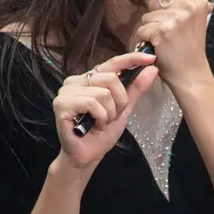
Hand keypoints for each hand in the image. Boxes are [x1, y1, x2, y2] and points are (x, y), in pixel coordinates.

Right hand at [52, 52, 156, 169]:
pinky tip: (93, 126)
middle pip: (111, 78)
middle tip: (111, 116)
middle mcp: (75, 81)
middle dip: (119, 101)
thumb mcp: (123, 109)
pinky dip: (100, 117)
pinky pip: (92, 103)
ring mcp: (66, 92)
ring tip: (101, 123)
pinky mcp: (62, 104)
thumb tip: (151, 69)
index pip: (111, 63)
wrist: (87, 156)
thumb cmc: (101, 133)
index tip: (151, 58)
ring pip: (103, 93)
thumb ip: (135, 89)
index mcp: (89, 79)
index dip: (131, 59)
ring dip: (109, 113)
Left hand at [133, 0, 213, 94]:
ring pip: (147, 16)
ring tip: (163, 40)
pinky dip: (145, 40)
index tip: (172, 19)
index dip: (166, 5)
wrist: (191, 72)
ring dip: (150, 29)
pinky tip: (157, 47)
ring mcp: (175, 18)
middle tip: (169, 33)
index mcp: (198, 1)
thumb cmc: (189, 47)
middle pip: (156, 2)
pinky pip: (142, 29)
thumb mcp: (192, 19)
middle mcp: (188, 6)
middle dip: (157, 17)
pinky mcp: (162, 31)